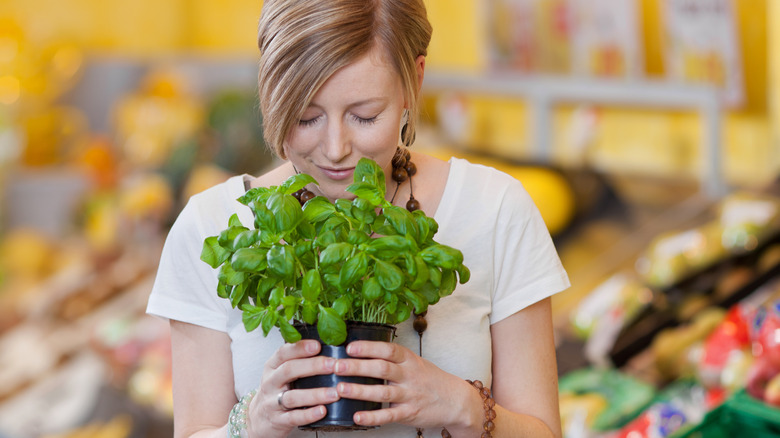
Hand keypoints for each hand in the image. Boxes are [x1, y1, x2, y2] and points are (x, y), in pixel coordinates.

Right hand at [245, 339, 340, 437]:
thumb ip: (299, 360)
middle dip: (313, 366)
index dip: (300, 348)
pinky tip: (322, 410)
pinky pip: (293, 417)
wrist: (259, 419)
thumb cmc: (277, 390)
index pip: (283, 352)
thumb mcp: (281, 372)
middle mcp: (270, 382)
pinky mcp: (277, 420)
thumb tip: (328, 346)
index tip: (318, 345)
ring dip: (315, 394)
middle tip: (333, 365)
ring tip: (335, 393)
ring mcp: (272, 402)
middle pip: (289, 370)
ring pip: (292, 396)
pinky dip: (308, 414)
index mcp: (272, 366)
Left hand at [332, 340, 481, 430]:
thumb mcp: (415, 361)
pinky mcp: (409, 414)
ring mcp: (409, 395)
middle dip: (357, 367)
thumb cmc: (430, 379)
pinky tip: (357, 416)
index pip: (388, 350)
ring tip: (341, 388)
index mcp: (409, 360)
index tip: (350, 347)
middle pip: (382, 369)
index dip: (368, 348)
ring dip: (360, 390)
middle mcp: (409, 376)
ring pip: (382, 392)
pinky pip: (388, 416)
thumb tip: (362, 349)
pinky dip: (372, 416)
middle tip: (337, 366)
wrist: (455, 400)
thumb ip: (393, 357)